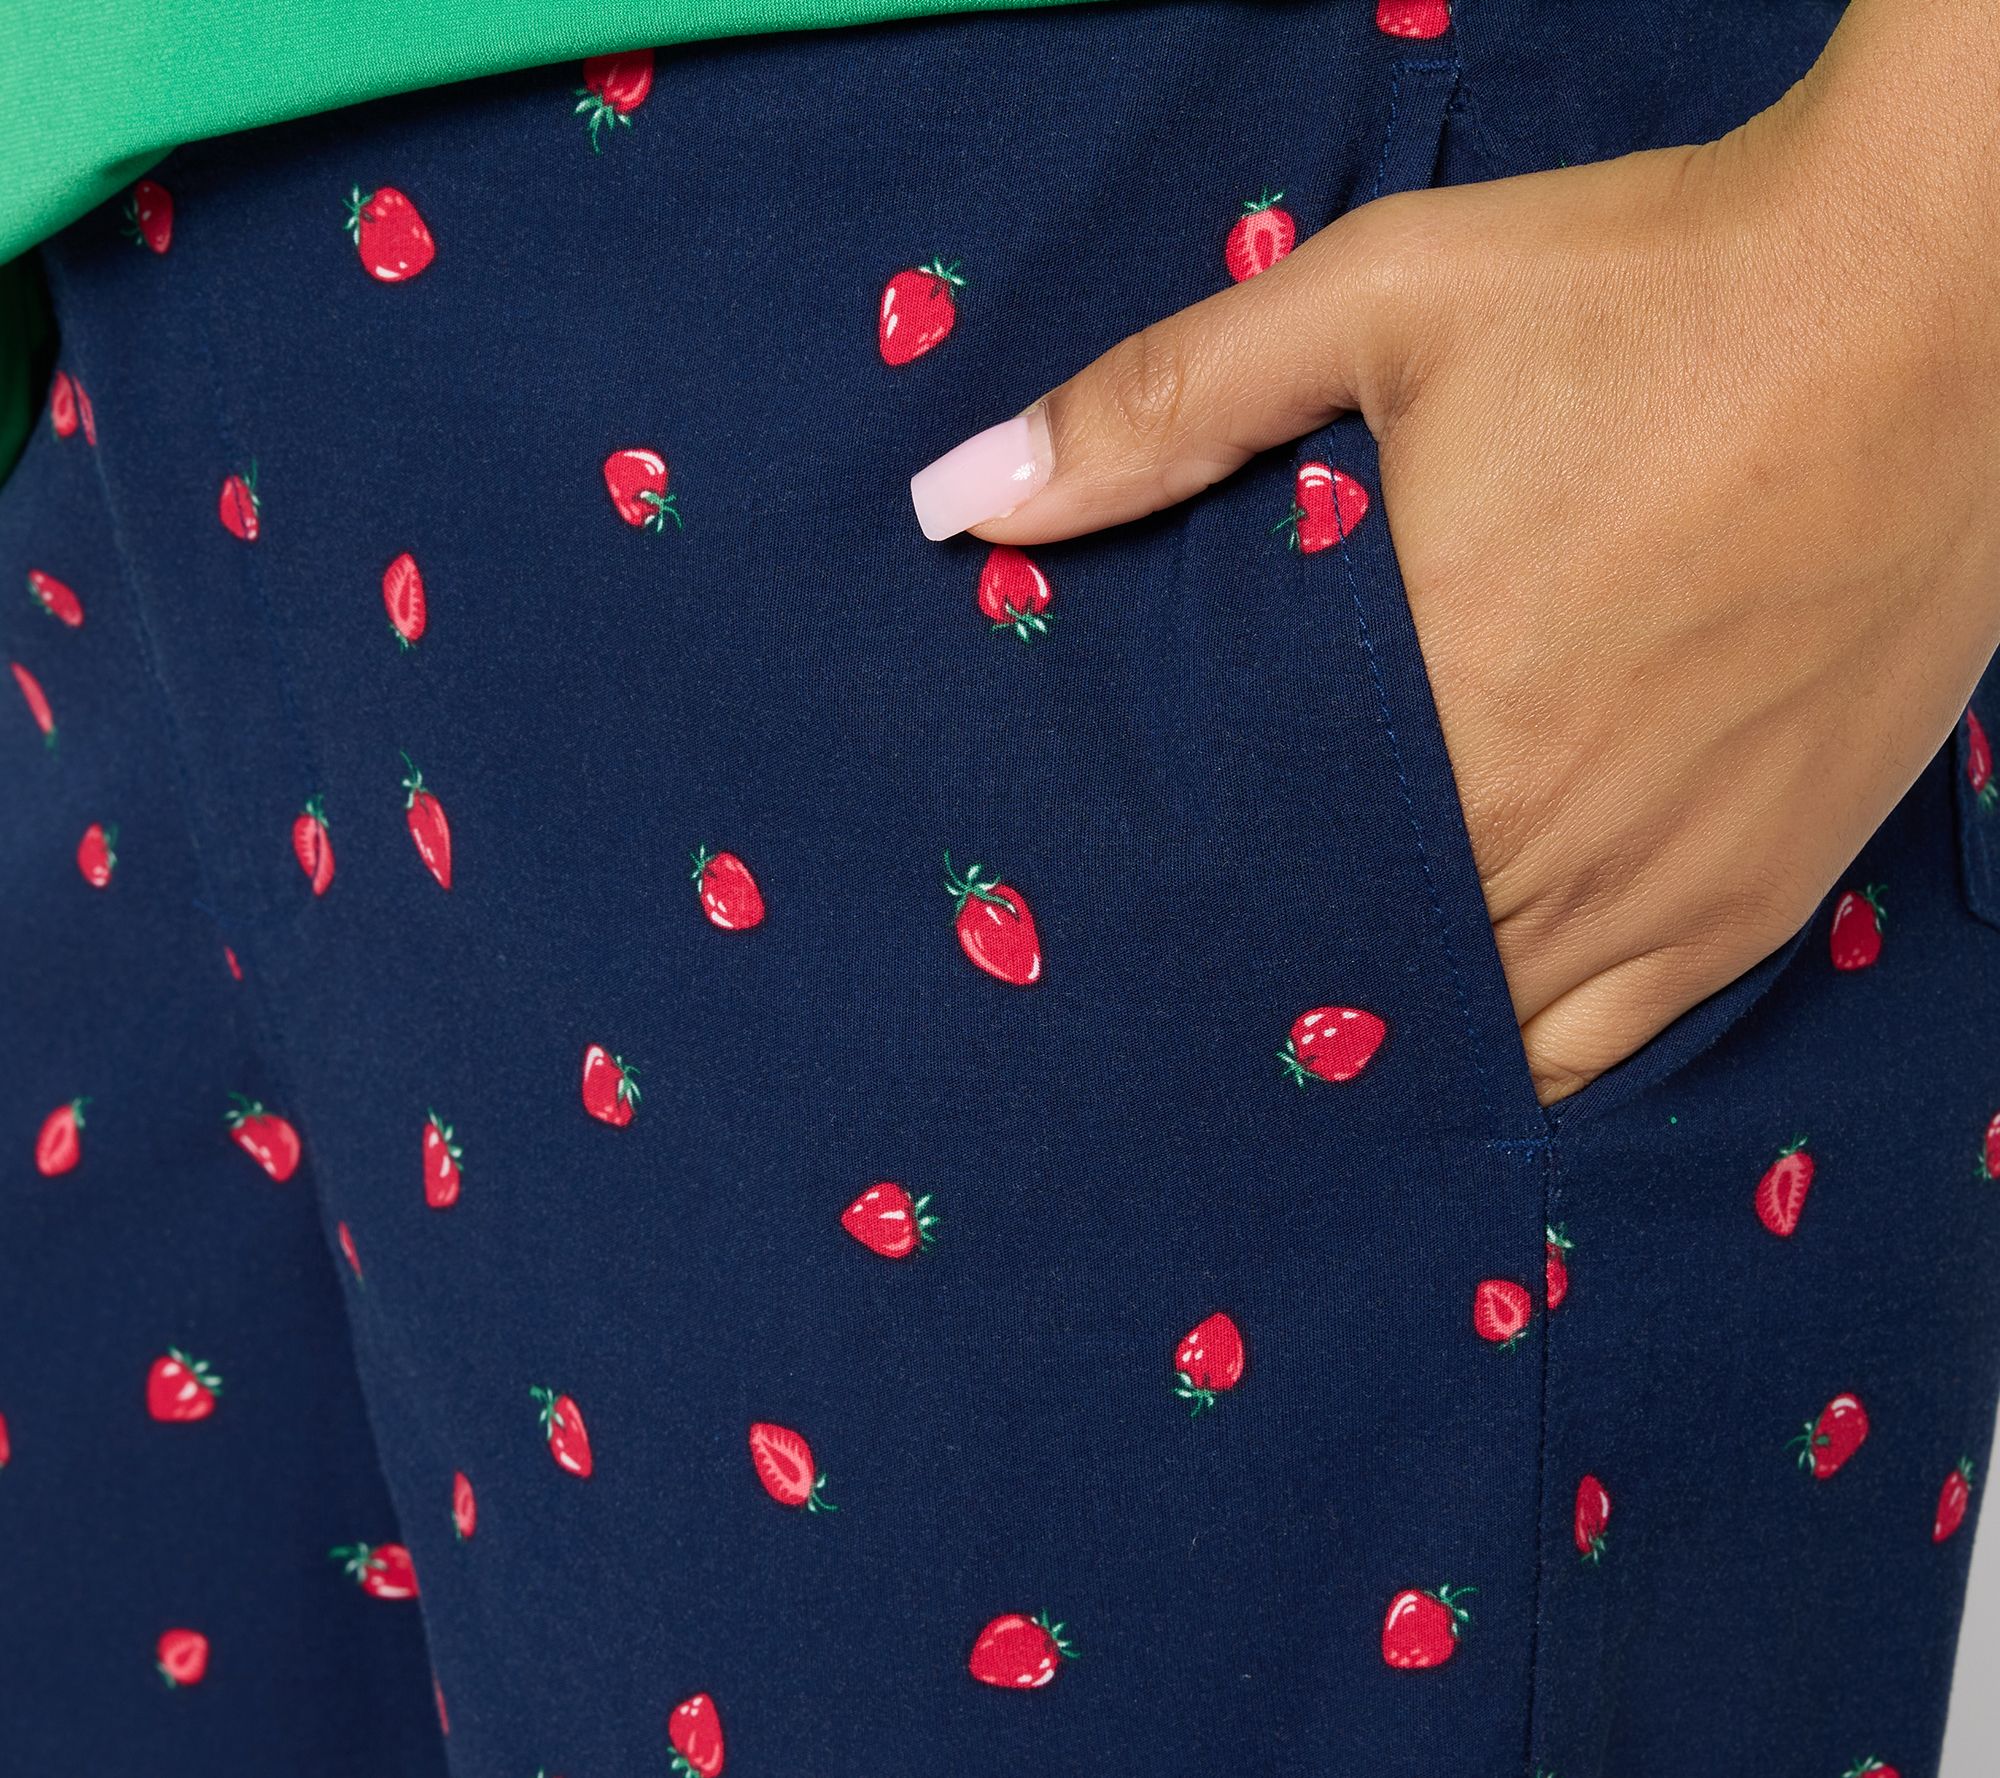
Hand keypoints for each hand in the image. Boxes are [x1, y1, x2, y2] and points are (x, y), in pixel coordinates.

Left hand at [908, 0, 1999, 1103]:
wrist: (1943, 289)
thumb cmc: (1655, 290)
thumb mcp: (1378, 304)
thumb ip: (1157, 408)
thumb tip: (957, 500)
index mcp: (1433, 720)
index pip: (1269, 911)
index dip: (1195, 950)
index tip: (1135, 962)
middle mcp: (1551, 838)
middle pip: (1374, 991)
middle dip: (1287, 999)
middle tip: (1209, 1001)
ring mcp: (1673, 881)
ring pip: (1495, 1044)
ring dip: (1405, 1032)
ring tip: (1330, 1025)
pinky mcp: (1771, 884)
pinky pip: (1623, 1042)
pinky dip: (1538, 1047)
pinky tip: (1480, 1019)